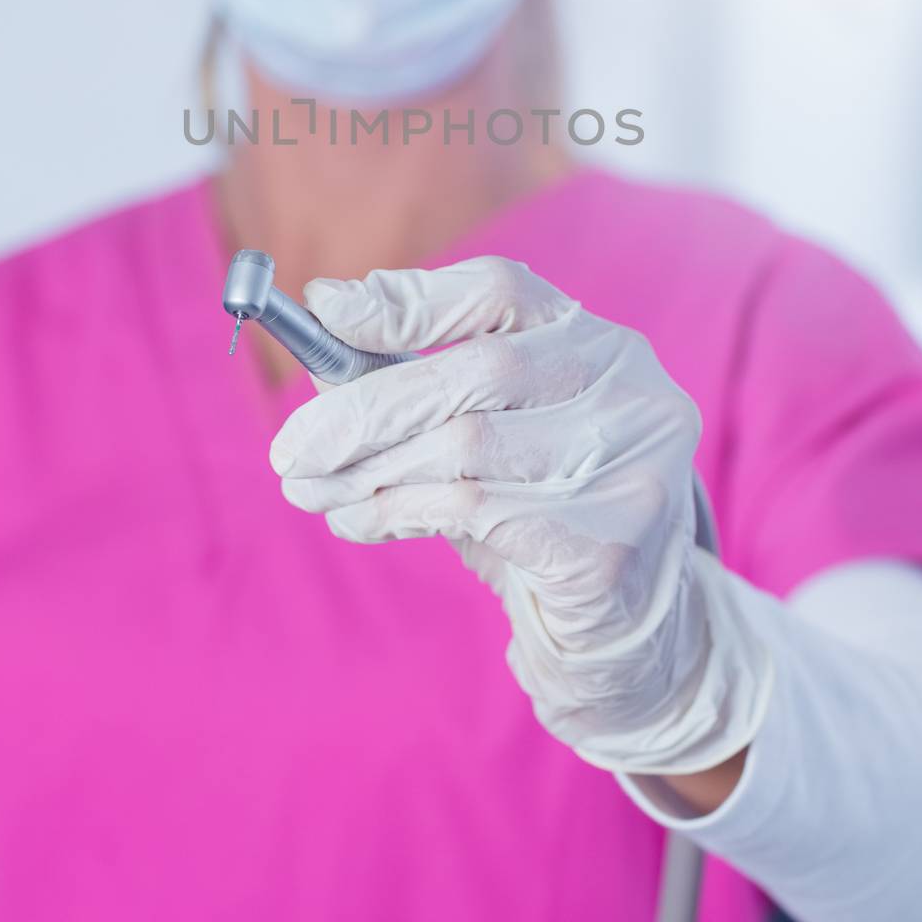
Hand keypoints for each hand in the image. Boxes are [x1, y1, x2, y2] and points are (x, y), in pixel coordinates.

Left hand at [270, 255, 770, 774]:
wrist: (623, 631)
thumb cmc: (537, 512)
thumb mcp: (488, 432)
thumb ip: (421, 382)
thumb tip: (325, 327)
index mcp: (599, 341)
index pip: (501, 289)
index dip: (410, 300)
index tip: (324, 313)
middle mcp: (629, 388)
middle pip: (476, 370)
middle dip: (366, 408)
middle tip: (290, 448)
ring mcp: (631, 462)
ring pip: (465, 445)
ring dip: (370, 470)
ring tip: (314, 490)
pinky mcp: (608, 540)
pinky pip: (473, 512)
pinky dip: (398, 511)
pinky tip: (360, 520)